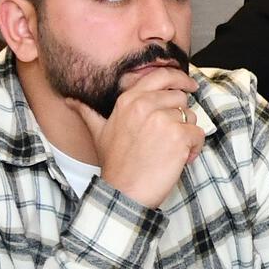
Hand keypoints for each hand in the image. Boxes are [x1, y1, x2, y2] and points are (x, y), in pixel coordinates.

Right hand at [95, 63, 207, 209]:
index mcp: (129, 100)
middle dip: (181, 116)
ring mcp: (162, 120)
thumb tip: (69, 101)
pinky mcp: (178, 136)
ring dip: (187, 135)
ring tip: (171, 152)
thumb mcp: (99, 133)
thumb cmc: (115, 165)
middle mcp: (145, 105)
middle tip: (171, 137)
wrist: (124, 192)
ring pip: (191, 117)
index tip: (189, 86)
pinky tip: (180, 160)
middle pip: (180, 97)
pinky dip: (194, 148)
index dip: (179, 79)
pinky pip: (198, 134)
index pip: (161, 76)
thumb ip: (88, 113)